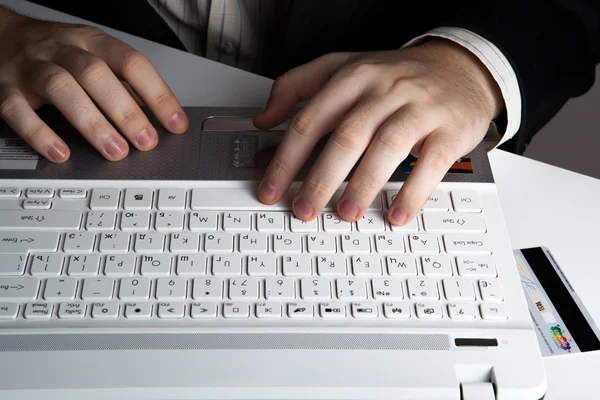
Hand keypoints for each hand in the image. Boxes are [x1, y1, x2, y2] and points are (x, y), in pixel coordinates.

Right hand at [0, 6, 187, 161]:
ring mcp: (32, 67)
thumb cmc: (58, 53)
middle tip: (146, 142)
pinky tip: (61, 153)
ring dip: (92, 123)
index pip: (132, 64)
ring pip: (62, 88)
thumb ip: (124, 85)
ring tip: (115, 151)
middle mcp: (63, 50)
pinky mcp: (4, 87)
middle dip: (126, 112)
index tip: (176, 124)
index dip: (158, 94)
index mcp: (93, 42)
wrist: (1, 36)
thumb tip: (161, 117)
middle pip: (97, 75)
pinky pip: (18, 108)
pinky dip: (40, 133)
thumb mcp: (95, 56)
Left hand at [254, 38, 501, 224]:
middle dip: (320, 179)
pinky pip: (431, 163)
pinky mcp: (449, 129)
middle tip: (304, 210)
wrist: (460, 66)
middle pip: (346, 136)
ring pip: (386, 147)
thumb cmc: (395, 76)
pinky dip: (413, 192)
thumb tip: (263, 119)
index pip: (310, 120)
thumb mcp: (343, 67)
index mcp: (352, 76)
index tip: (271, 190)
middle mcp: (384, 89)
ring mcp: (419, 108)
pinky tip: (397, 215)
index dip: (286, 159)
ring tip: (346, 214)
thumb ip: (297, 86)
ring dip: (363, 186)